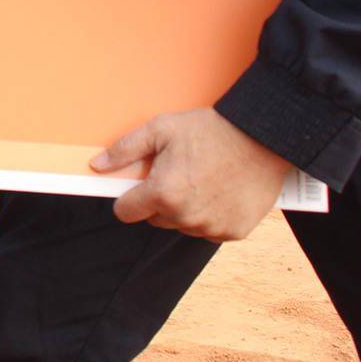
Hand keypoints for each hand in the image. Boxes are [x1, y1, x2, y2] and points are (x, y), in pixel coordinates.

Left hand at [93, 107, 293, 241]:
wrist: (263, 138)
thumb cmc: (209, 130)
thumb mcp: (160, 129)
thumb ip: (124, 150)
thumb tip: (97, 166)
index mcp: (162, 193)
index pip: (125, 212)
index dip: (129, 198)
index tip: (140, 186)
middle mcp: (185, 216)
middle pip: (155, 219)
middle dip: (159, 200)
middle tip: (178, 174)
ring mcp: (211, 227)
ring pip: (182, 225)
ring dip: (185, 210)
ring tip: (202, 180)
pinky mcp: (234, 232)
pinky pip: (210, 230)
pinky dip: (211, 216)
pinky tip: (220, 192)